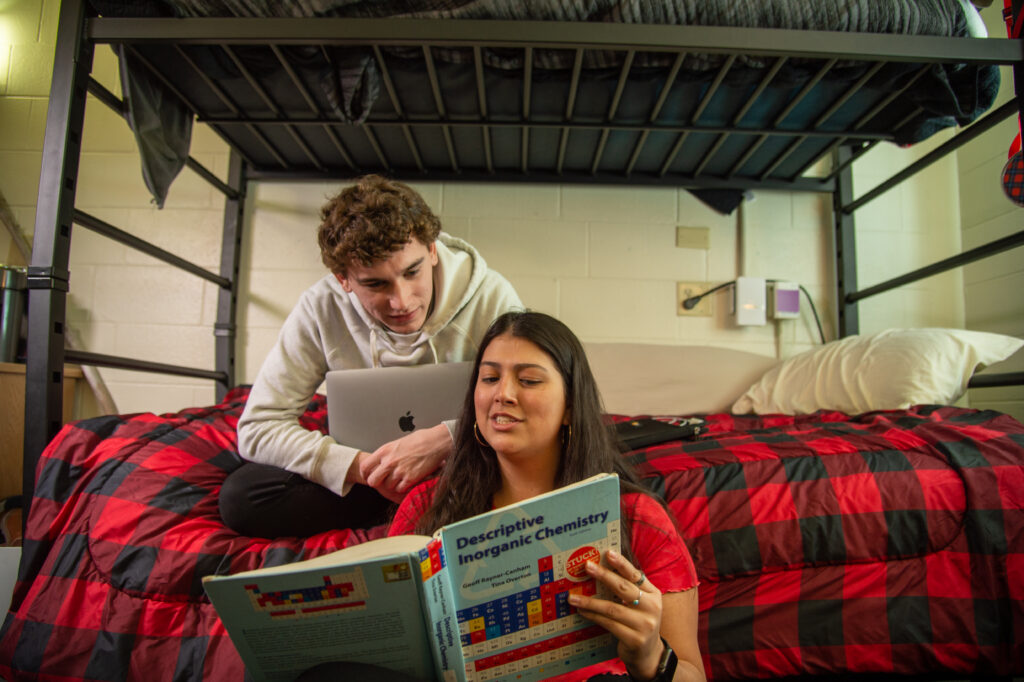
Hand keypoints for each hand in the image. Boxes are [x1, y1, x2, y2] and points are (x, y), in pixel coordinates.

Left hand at [359, 423, 452, 501]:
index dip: (365, 474)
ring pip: (387, 486)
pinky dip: (403, 487)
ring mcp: (399, 471)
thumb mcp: (398, 443)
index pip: (365, 466)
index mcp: (385, 451)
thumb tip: (382, 461)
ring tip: (401, 478)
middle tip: (383, 481)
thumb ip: (388, 454)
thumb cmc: (420, 440)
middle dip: (377, 483)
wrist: (436, 442)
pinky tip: (408, 480)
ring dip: (393, 485)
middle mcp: (389, 461)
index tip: (368, 476)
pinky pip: (400, 489)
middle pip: (373, 481)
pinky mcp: (410, 478)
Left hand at [568, 549, 664, 680]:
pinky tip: (582, 612)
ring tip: (573, 597)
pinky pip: (608, 624)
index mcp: (653, 594)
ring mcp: (644, 625)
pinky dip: (593, 616)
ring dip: (590, 602)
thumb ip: (629, 589)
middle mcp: (652, 608)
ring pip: (612, 608)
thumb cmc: (639, 623)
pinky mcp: (634, 639)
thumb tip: (603, 570)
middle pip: (624, 588)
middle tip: (587, 566)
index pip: (635, 575)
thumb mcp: (641, 604)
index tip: (608, 553)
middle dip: (604, 575)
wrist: (649, 654)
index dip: (622, 564)